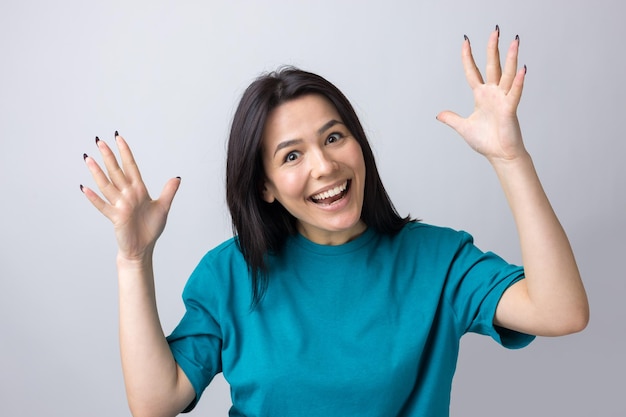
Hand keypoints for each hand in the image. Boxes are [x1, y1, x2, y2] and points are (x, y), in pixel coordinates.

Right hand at [81, 133, 180, 260]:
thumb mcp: (163, 208)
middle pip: (116, 172)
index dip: (125, 153)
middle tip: (99, 141)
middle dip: (109, 157)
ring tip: (88, 158)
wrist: (143, 248)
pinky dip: (94, 198)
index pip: (131, 167)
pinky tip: (85, 188)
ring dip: (97, 173)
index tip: (118, 138)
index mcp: (139, 190)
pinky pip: (103, 206)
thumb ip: (169, 192)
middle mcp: (127, 195)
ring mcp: (120, 205)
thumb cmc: (150, 228)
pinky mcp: (116, 218)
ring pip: (107, 185)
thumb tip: (177, 177)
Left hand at [437, 27, 527, 162]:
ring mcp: (503, 99)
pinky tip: (523, 69)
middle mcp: (493, 94)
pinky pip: (515, 93)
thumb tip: (439, 114)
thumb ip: (452, 118)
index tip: (466, 41)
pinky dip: (519, 82)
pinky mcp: (510, 109)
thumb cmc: (486, 141)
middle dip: (492, 48)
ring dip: (511, 58)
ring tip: (514, 41)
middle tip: (495, 30)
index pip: (473, 71)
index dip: (468, 57)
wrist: (499, 155)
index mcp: (481, 96)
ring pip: (508, 74)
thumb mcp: (463, 127)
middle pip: (492, 66)